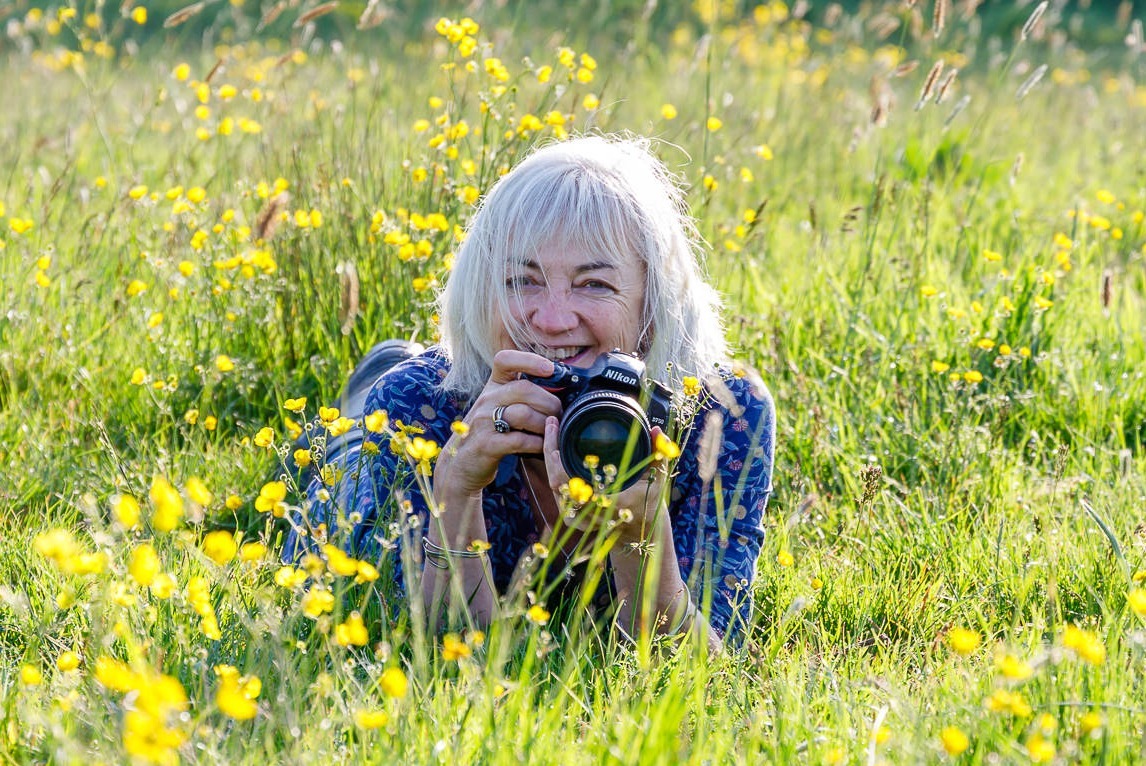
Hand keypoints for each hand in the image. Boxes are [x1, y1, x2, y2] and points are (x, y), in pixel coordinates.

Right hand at [434, 350, 561, 496]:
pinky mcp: (486, 445)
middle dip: (550, 402)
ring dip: (545, 424)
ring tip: (551, 432)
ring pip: (524, 414)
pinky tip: (540, 447)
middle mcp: (486, 399)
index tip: (550, 369)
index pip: (505, 360)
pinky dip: (537, 444)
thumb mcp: (500, 406)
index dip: (529, 360)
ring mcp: (483, 422)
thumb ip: (522, 394)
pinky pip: (519, 440)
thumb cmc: (490, 432)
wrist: (462, 464)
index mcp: (493, 386)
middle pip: (524, 389)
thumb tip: (560, 388)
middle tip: (559, 415)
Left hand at [541, 418, 669, 544]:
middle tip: (552, 424)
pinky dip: (552, 469)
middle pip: (558, 481)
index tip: (560, 435)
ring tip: (551, 430)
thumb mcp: (658, 477)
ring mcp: (579, 517)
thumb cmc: (648, 501)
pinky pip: (556, 491)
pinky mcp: (571, 517)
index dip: (561, 461)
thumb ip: (659, 453)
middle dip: (550, 450)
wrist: (638, 530)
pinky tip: (553, 448)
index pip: (575, 483)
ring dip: (549, 458)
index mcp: (611, 501)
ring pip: (554, 486)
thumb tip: (657, 430)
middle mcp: (591, 512)